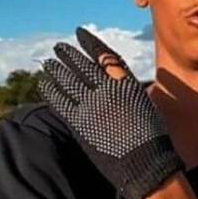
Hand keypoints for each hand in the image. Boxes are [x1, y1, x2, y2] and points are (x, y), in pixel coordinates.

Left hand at [38, 27, 183, 198]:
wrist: (147, 165)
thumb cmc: (153, 140)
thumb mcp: (147, 107)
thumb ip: (131, 92)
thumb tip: (121, 85)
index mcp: (127, 84)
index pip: (104, 56)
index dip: (90, 43)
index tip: (80, 34)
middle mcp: (109, 89)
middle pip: (83, 65)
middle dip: (69, 54)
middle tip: (59, 48)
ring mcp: (93, 105)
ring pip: (68, 80)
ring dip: (56, 69)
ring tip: (47, 63)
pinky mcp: (81, 123)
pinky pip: (61, 102)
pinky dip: (51, 91)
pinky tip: (44, 84)